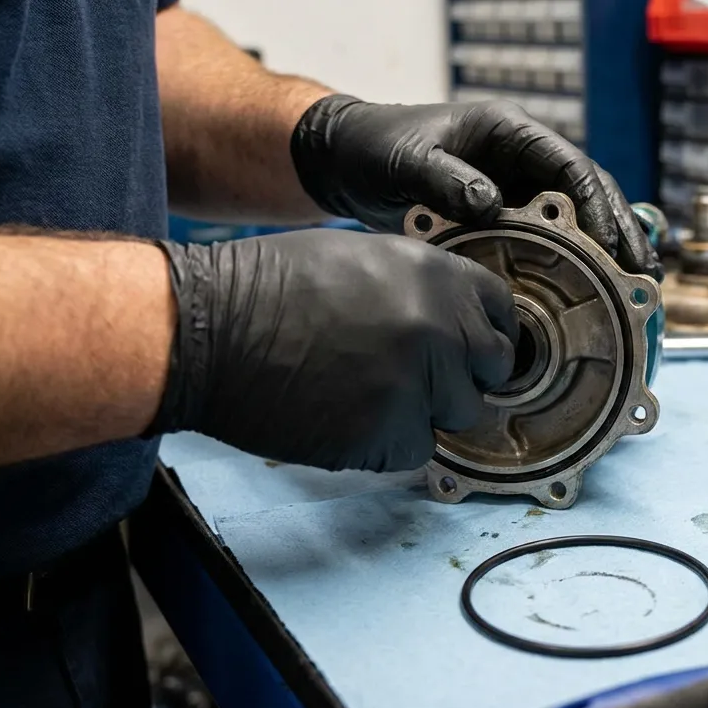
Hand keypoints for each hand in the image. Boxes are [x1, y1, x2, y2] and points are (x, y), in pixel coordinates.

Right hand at [150, 229, 516, 471]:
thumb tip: (460, 322)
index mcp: (437, 276)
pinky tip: (344, 416)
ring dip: (424, 412)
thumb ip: (424, 289)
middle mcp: (439, 329)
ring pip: (457, 416)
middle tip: (412, 376)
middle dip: (459, 377)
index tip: (468, 349)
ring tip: (364, 391)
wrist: (206, 330)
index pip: (501, 314)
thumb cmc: (268, 288)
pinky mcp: (389, 434)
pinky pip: (415, 450)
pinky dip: (387, 442)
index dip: (483, 334)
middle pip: (490, 372)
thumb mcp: (364, 258)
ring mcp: (417, 385)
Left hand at [290, 95, 660, 279]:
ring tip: (636, 284)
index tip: (612, 242)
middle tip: (644, 270)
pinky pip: (549, 239)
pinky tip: (594, 288)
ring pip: (576, 218)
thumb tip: (491, 205)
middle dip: (620, 231)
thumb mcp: (407, 161)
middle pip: (588, 194)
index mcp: (509, 132)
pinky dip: (574, 262)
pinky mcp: (505, 217)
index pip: (570, 166)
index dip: (598, 205)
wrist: (345, 163)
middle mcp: (522, 158)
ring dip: (606, 249)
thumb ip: (447, 181)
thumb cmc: (375, 148)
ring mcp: (516, 188)